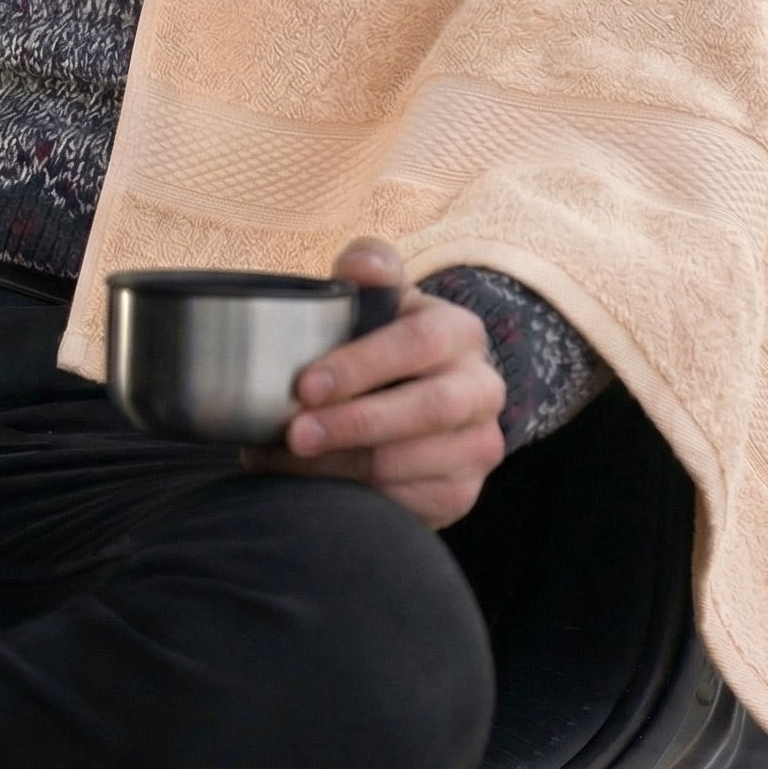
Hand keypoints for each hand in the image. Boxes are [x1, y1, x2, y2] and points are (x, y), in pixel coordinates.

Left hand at [250, 238, 506, 528]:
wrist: (416, 392)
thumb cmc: (383, 337)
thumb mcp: (380, 294)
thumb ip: (370, 266)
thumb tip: (361, 268)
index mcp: (460, 332)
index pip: (416, 344)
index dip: (360, 365)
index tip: (304, 385)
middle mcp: (483, 389)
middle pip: (425, 410)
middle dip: (353, 424)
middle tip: (294, 434)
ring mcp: (479, 445)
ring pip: (410, 464)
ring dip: (340, 466)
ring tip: (284, 458)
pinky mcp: (461, 492)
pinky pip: (408, 502)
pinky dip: (354, 496)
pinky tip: (312, 485)